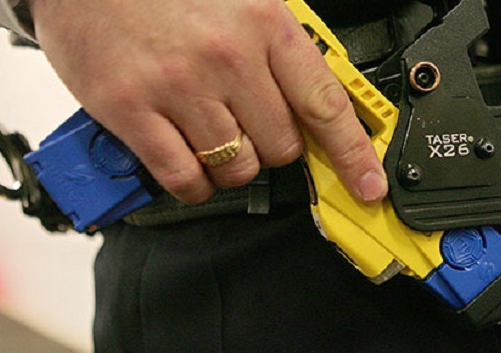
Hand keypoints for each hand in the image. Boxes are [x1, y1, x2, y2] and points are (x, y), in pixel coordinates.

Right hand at [27, 0, 386, 203]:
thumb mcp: (242, 3)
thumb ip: (281, 54)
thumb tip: (317, 109)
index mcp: (264, 25)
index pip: (326, 105)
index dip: (353, 156)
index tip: (368, 186)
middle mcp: (227, 58)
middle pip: (282, 147)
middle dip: (273, 145)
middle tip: (248, 123)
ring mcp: (179, 87)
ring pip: (238, 168)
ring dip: (232, 163)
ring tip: (210, 131)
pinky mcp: (132, 111)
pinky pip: (184, 178)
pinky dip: (193, 183)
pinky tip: (187, 160)